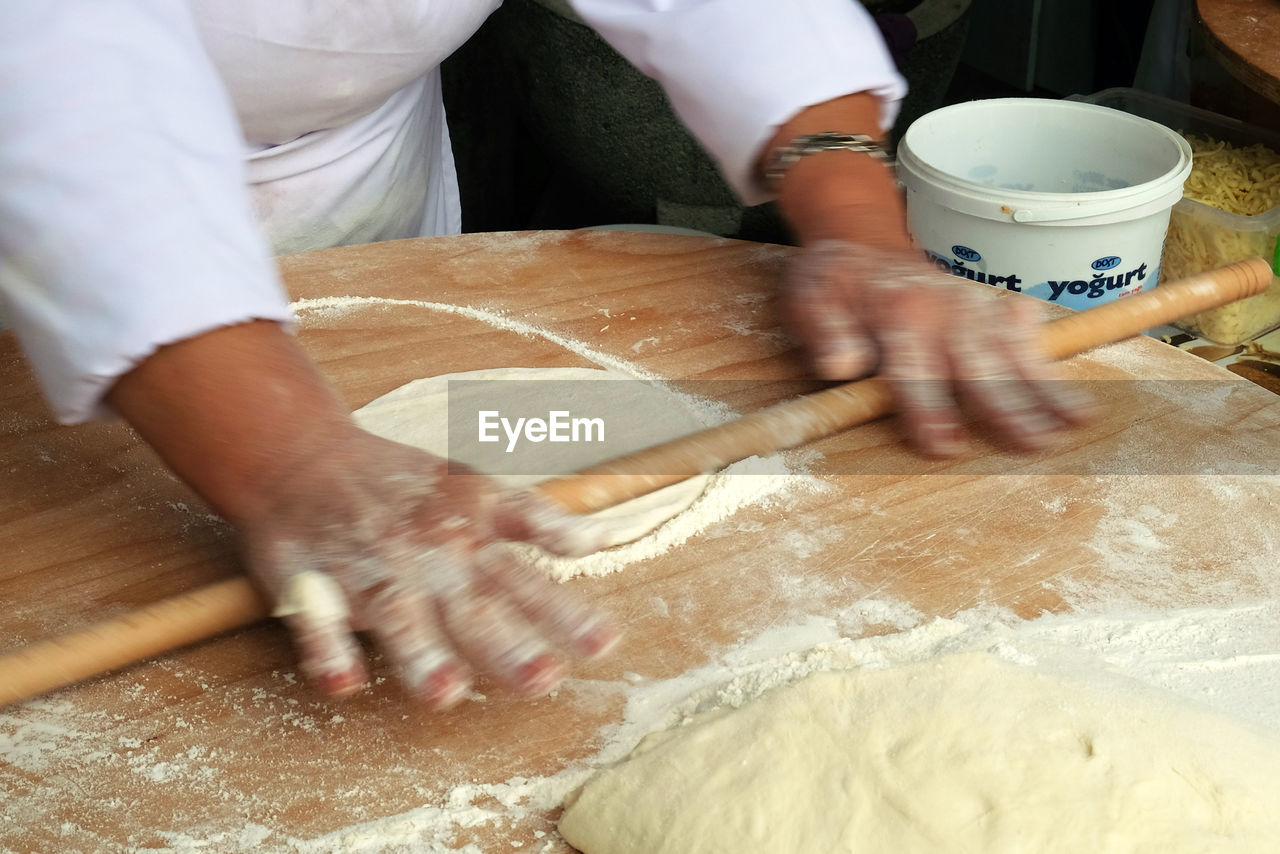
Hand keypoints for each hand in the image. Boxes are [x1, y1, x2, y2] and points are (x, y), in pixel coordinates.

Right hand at [107, 320, 617, 709]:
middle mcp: (425, 555)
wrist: (304, 455)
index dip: (564, 610)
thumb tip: (602, 540)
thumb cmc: (403, 482)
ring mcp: (367, 568)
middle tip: (544, 680)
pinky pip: (315, 618)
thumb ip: (537, 520)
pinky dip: (327, 649)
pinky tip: (344, 684)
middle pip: (470, 605)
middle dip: (506, 643)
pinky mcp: (309, 579)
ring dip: (421, 653)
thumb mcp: (478, 486)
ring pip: (397, 614)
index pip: (525, 578)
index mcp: (470, 535)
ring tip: (447, 693)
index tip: (603, 643)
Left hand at [763, 93, 1094, 454]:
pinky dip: (1048, 353)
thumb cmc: (834, 281)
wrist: (860, 239)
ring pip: (1012, 348)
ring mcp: (970, 306)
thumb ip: (823, 332)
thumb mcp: (808, 299)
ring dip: (1045, 385)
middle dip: (1008, 404)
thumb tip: (840, 363)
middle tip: (1035, 443)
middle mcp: (942, 310)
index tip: (944, 445)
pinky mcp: (987, 305)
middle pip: (978, 363)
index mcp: (896, 315)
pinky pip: (1023, 328)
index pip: (914, 370)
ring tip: (1077, 420)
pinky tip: (1075, 386)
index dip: (928, 409)